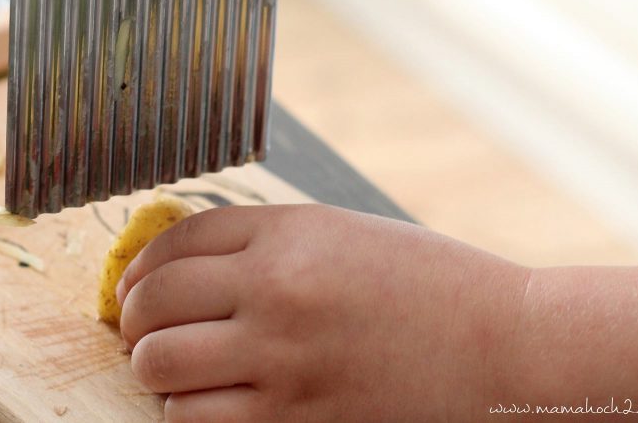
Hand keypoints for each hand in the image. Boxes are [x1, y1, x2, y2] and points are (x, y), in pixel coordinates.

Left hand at [116, 204, 526, 421]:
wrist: (505, 350)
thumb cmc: (427, 285)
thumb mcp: (340, 235)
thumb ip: (261, 242)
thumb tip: (181, 265)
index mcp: (287, 233)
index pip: (174, 241)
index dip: (139, 265)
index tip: (132, 284)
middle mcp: (275, 290)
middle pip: (152, 303)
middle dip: (134, 320)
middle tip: (141, 330)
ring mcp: (283, 360)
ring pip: (160, 367)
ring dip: (155, 369)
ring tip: (174, 368)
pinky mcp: (296, 421)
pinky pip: (197, 421)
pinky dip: (186, 412)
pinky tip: (207, 402)